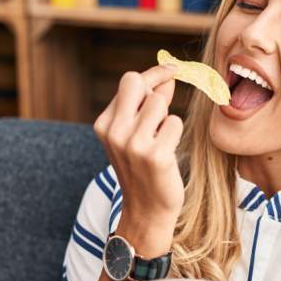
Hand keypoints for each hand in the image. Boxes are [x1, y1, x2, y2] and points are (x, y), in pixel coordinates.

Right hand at [93, 64, 184, 231]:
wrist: (147, 211)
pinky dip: (175, 134)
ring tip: (162, 139)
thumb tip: (168, 77)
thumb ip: (149, 104)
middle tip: (168, 97)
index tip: (172, 69)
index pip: (129, 82)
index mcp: (104, 124)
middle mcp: (114, 132)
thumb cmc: (145, 169)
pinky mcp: (155, 155)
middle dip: (156, 87)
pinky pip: (174, 123)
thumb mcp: (136, 135)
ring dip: (166, 118)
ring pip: (158, 103)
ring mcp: (133, 144)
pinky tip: (168, 151)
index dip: (154, 73)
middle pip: (137, 83)